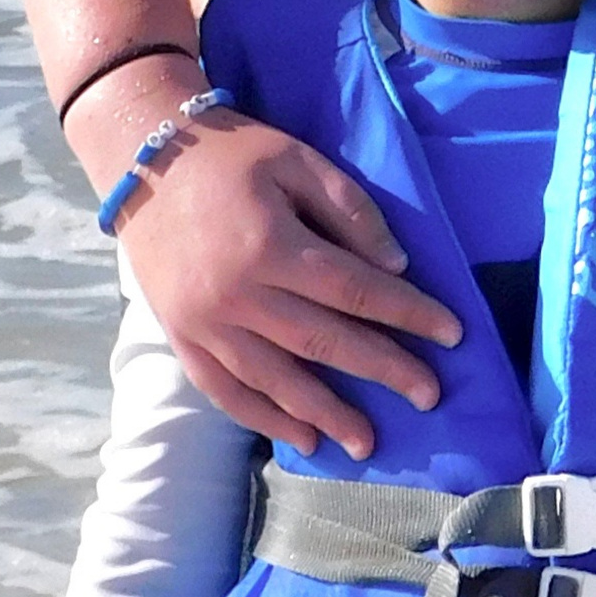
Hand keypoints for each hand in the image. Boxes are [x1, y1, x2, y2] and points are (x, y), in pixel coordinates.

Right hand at [112, 109, 461, 458]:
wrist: (144, 163)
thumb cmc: (231, 155)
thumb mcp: (296, 160)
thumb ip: (348, 210)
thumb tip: (395, 267)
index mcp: (270, 245)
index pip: (354, 290)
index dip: (406, 313)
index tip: (451, 333)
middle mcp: (238, 295)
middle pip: (323, 342)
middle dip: (383, 369)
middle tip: (429, 395)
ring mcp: (205, 324)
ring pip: (276, 380)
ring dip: (326, 414)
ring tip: (368, 442)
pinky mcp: (182, 338)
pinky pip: (227, 391)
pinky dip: (265, 419)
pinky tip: (302, 438)